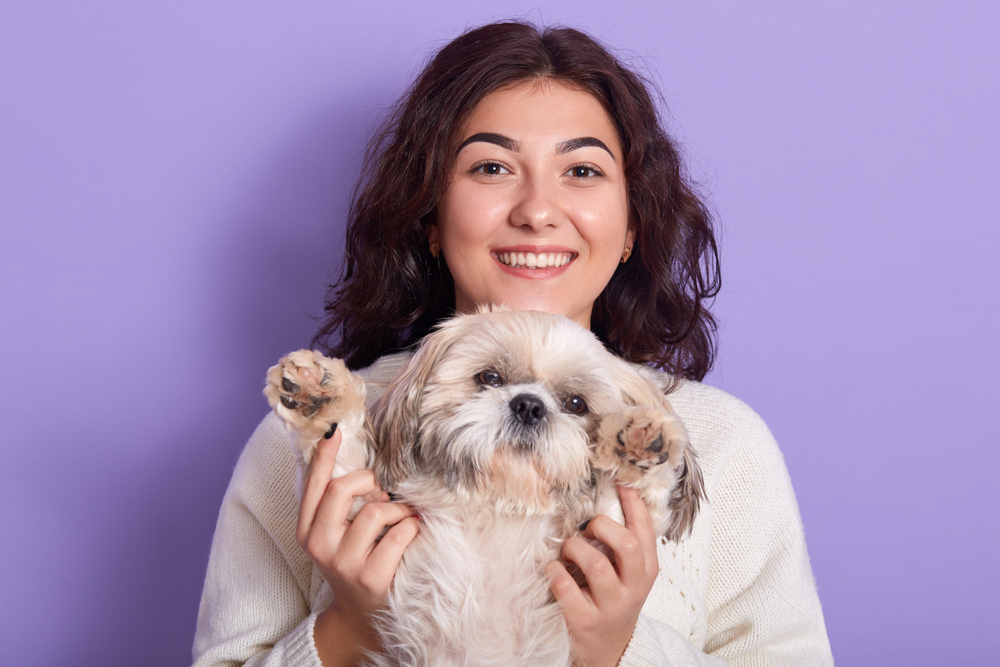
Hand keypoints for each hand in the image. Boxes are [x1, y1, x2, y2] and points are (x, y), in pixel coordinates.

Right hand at [298, 429, 419, 666]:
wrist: (361, 614)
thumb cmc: (354, 560)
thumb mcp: (336, 533)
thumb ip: (338, 502)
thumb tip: (348, 452)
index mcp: (307, 530)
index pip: (313, 485)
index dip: (323, 456)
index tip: (335, 430)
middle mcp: (320, 545)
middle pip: (340, 490)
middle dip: (368, 481)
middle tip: (382, 490)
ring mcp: (345, 563)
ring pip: (375, 511)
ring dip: (397, 508)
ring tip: (403, 515)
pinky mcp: (371, 577)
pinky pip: (399, 534)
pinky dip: (411, 527)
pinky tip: (411, 531)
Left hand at [546, 484, 657, 666]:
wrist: (609, 648)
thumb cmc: (614, 598)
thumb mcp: (629, 572)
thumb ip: (623, 541)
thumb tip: (609, 492)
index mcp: (647, 569)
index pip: (644, 528)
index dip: (632, 501)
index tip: (619, 477)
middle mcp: (634, 587)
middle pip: (626, 544)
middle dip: (601, 527)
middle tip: (587, 529)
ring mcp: (611, 606)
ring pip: (595, 563)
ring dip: (574, 548)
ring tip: (568, 551)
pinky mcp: (585, 620)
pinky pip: (565, 585)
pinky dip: (554, 571)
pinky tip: (554, 570)